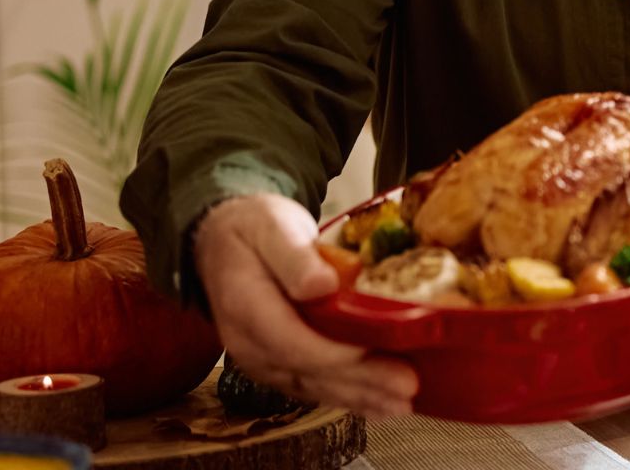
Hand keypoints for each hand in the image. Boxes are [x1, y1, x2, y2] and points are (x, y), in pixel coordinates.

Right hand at [192, 193, 417, 416]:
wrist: (222, 243)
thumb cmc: (254, 230)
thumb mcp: (271, 226)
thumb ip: (294, 256)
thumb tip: (320, 285)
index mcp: (245, 304)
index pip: (290, 340)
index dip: (333, 353)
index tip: (373, 353)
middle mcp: (249, 342)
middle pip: (308, 371)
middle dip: (360, 382)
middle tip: (407, 387)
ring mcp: (263, 358)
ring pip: (313, 385)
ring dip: (360, 397)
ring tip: (403, 402)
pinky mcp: (279, 364)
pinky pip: (314, 385)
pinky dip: (349, 396)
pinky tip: (381, 404)